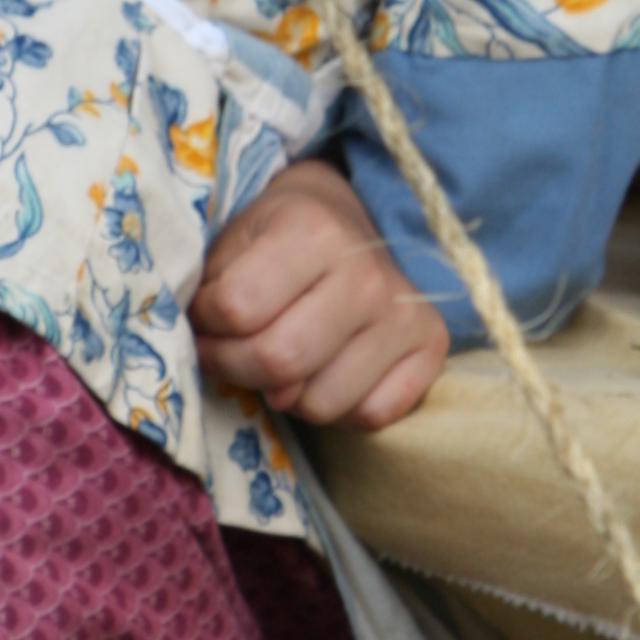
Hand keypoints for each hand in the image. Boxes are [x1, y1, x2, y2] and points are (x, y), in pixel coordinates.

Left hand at [189, 157, 449, 431]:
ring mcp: (405, 313)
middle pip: (280, 362)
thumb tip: (209, 353)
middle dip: (237, 367)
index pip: (238, 310)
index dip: (207, 325)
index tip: (207, 318)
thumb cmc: (277, 239)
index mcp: (313, 231)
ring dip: (287, 395)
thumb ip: (209, 291)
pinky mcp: (432, 346)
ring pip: (322, 402)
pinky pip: (371, 415)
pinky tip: (326, 373)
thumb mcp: (231, 241)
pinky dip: (339, 409)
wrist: (346, 223)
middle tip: (231, 352)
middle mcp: (368, 273)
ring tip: (282, 362)